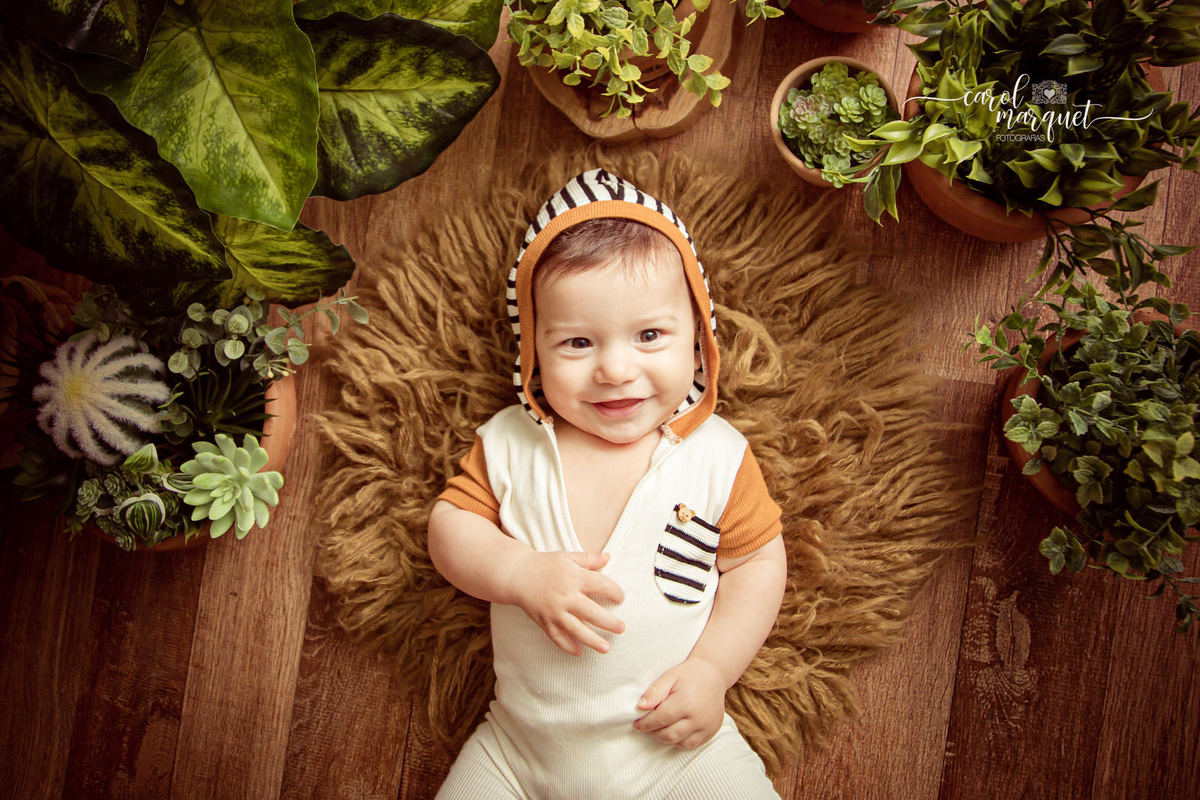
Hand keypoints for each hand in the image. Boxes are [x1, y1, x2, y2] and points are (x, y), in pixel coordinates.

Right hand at [509, 551, 624, 655]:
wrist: (517, 575)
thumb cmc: (545, 564)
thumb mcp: (567, 556)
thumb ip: (589, 558)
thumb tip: (608, 557)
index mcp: (574, 577)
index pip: (601, 585)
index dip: (614, 592)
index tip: (620, 598)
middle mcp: (566, 596)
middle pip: (592, 613)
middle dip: (609, 622)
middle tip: (622, 628)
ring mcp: (555, 611)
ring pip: (577, 630)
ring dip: (593, 641)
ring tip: (606, 648)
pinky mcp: (544, 622)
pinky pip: (558, 638)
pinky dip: (568, 647)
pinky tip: (580, 652)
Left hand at [633, 657, 725, 749]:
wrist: (713, 675)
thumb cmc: (689, 675)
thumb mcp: (670, 676)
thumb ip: (655, 691)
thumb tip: (640, 707)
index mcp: (686, 701)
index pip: (660, 719)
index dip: (646, 723)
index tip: (637, 724)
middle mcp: (698, 717)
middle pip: (669, 734)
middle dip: (654, 733)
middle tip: (647, 726)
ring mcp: (707, 726)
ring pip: (680, 743)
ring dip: (666, 738)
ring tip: (660, 728)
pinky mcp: (712, 731)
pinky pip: (692, 744)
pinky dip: (680, 741)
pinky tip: (674, 731)